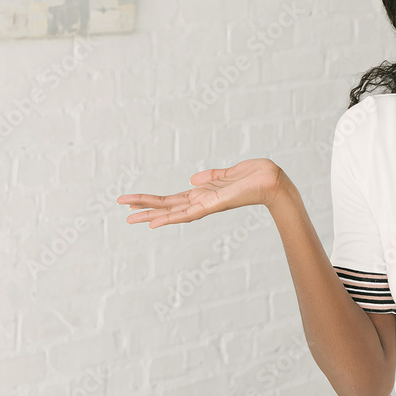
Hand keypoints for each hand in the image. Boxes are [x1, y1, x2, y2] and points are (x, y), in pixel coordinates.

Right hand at [117, 158, 284, 227]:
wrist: (274, 181)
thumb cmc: (257, 176)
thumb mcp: (230, 172)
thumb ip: (212, 176)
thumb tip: (193, 180)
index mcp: (205, 193)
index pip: (175, 199)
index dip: (155, 200)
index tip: (136, 201)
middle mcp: (203, 201)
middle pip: (168, 206)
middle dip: (145, 209)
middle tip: (122, 211)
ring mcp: (206, 205)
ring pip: (172, 211)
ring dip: (151, 214)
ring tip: (129, 218)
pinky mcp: (212, 205)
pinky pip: (187, 214)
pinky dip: (170, 218)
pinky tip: (154, 223)